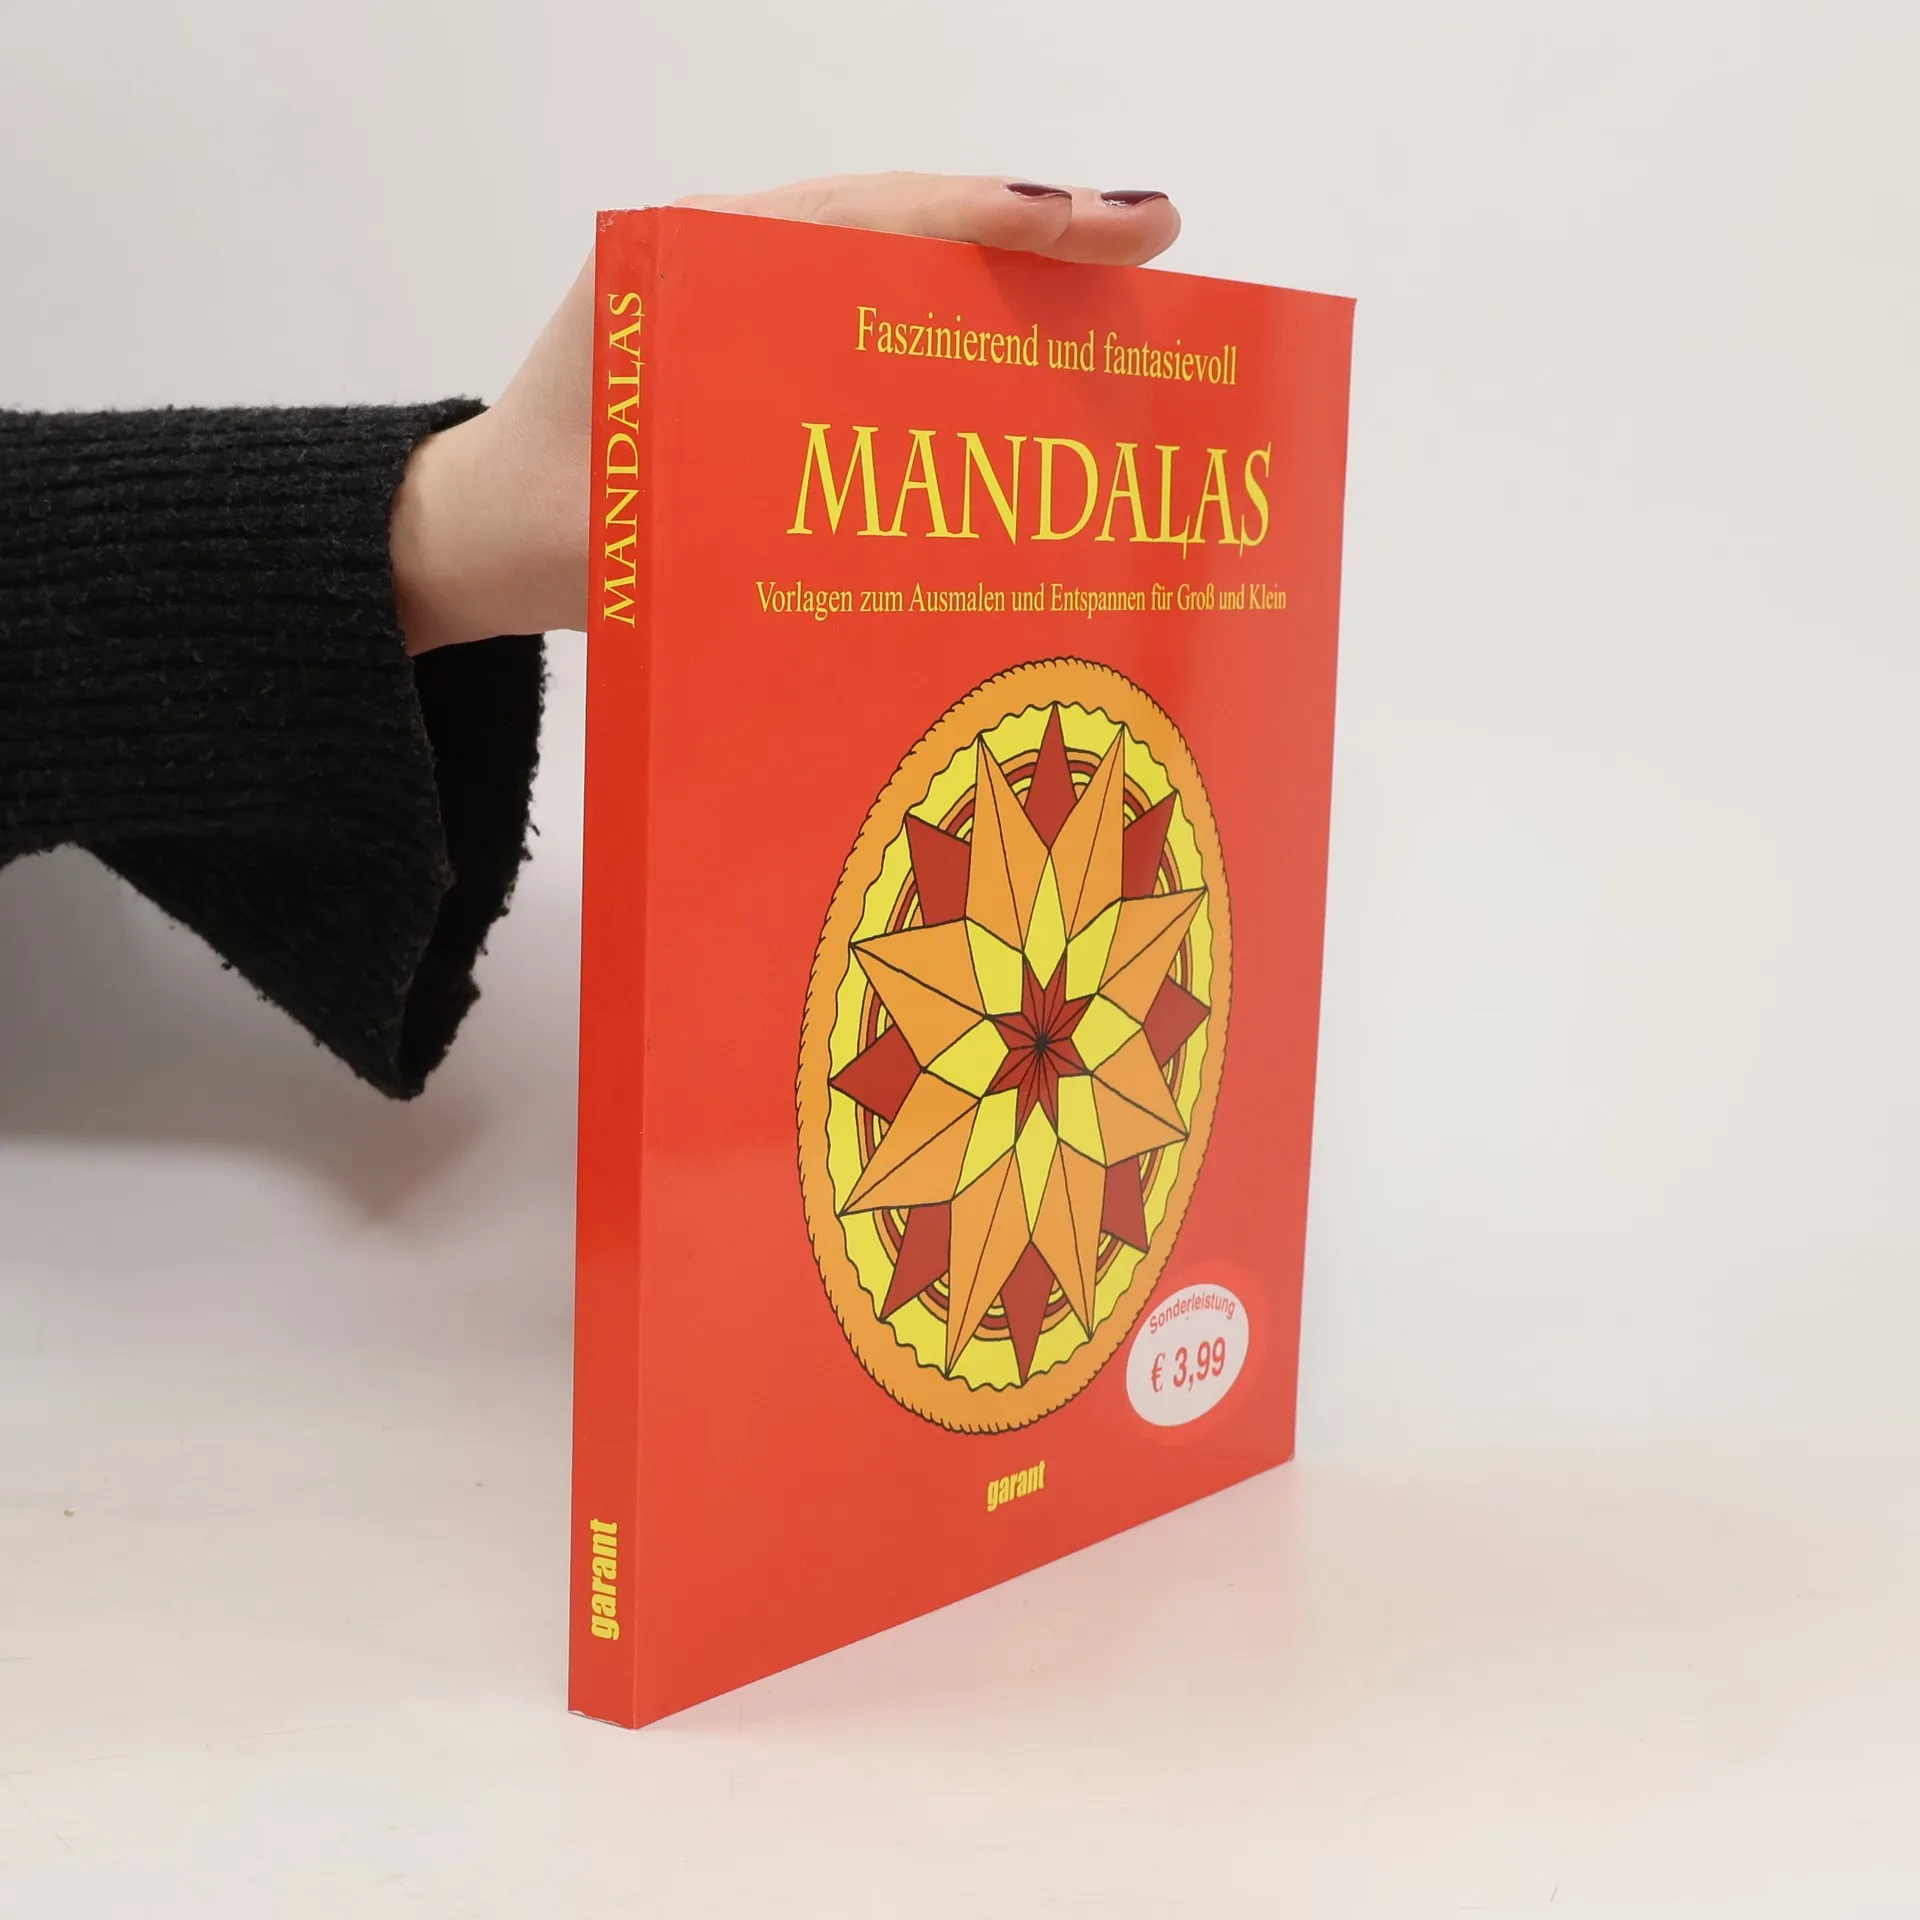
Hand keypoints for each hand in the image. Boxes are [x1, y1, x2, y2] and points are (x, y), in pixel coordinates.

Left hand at [390, 173, 1180, 653]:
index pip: (875, 218)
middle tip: (1152, 237)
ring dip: (1009, 279)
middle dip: (1034, 230)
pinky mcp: (768, 356)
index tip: (1094, 224)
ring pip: (903, 270)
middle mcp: (739, 261)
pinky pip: (874, 325)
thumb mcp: (652, 493)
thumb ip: (747, 464)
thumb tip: (891, 464)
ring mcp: (756, 303)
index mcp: (708, 263)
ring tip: (1121, 288)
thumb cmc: (562, 522)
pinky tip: (1032, 368)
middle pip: (909, 226)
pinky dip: (956, 335)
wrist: (490, 538)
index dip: (992, 219)